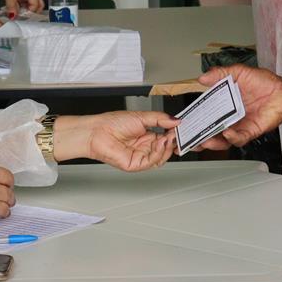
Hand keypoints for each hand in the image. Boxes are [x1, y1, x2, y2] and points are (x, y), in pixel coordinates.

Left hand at [0, 0, 43, 18]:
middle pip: (36, 4)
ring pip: (28, 4)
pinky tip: (14, 10)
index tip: (24, 18)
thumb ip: (12, 8)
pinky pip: (21, 2)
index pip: (36, 5)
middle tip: (26, 17)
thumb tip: (14, 16)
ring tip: (18, 14)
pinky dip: (19, 7)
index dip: (31, 12)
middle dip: (32, 11)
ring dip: (24, 10)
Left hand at [54, 113, 177, 171]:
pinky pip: (152, 161)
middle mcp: (145, 147)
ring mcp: (141, 156)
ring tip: (169, 137)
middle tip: (181, 135)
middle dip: (175, 142)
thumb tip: (176, 121)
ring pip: (162, 157)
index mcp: (148, 135)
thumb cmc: (112, 123)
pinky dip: (159, 152)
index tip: (185, 130)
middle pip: (167, 149)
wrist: (96, 131)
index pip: (167, 138)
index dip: (176, 135)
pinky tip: (160, 143)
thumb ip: (160, 119)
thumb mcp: (141, 116)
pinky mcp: (135, 164)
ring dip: (168, 148)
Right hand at [195, 65, 281, 148]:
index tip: (181, 123)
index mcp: (223, 105)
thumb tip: (202, 77)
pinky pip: (239, 138)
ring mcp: (239, 126)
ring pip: (222, 140)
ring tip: (204, 140)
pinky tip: (227, 132)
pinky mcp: (250, 131)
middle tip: (187, 138)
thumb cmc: (263, 82)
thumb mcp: (238, 72)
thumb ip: (220, 74)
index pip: (204, 115)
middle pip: (210, 131)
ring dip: (212, 142)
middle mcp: (229, 117)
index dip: (193, 120)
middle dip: (197, 137)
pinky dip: (232, 137)